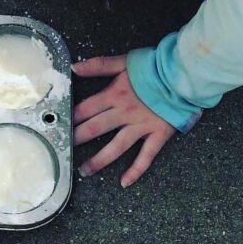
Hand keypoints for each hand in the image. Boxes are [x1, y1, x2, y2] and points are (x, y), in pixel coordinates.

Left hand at [73, 55, 175, 185]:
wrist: (184, 74)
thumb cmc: (154, 67)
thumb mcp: (124, 61)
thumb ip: (99, 65)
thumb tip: (74, 68)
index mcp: (114, 94)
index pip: (86, 109)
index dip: (71, 118)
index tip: (58, 127)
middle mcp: (125, 113)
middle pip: (95, 129)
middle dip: (77, 140)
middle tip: (62, 151)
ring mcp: (141, 126)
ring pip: (116, 147)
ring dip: (99, 160)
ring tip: (84, 171)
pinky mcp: (158, 134)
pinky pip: (146, 156)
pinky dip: (136, 170)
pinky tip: (124, 182)